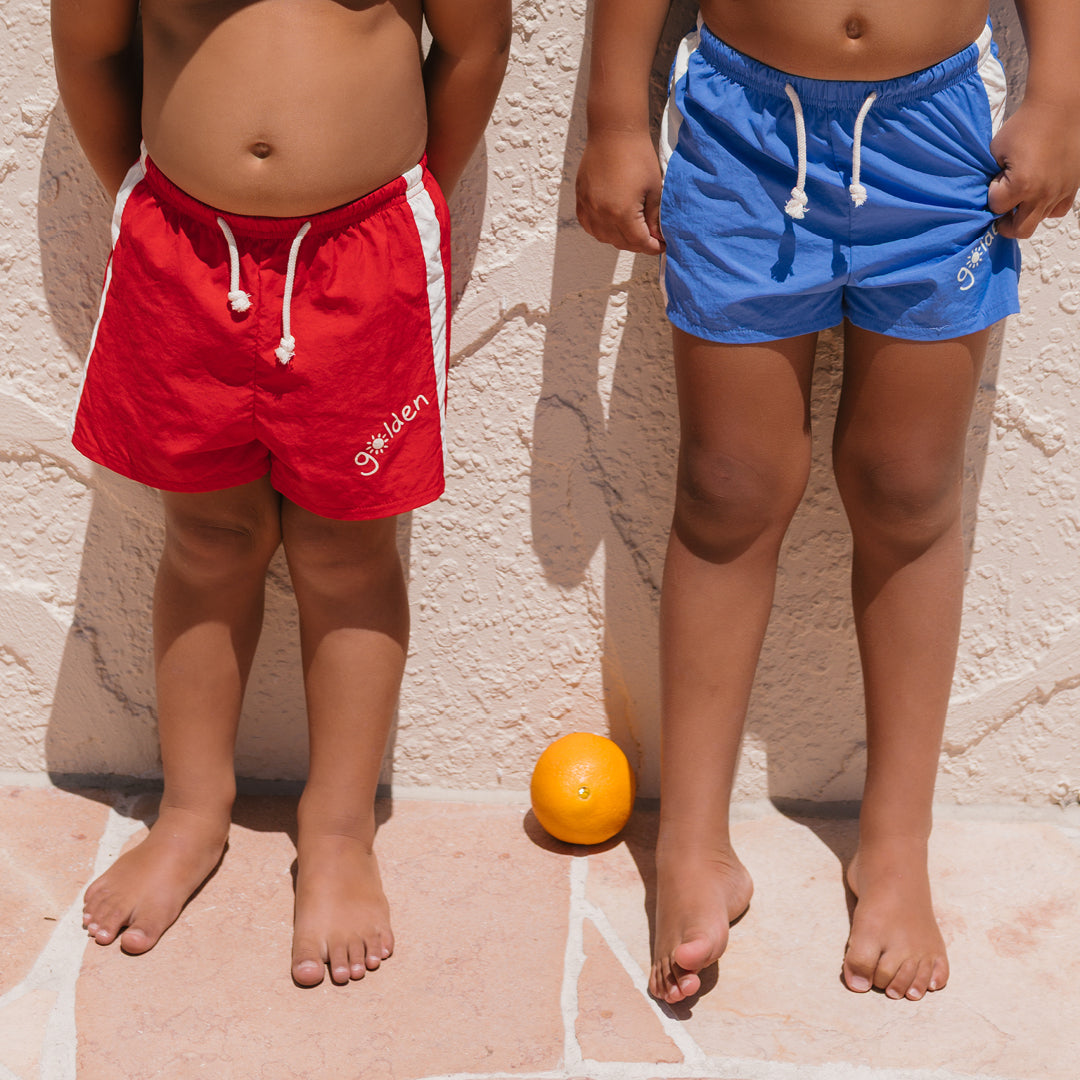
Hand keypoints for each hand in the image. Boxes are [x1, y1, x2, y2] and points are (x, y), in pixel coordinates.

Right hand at [576, 128, 664, 253]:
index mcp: (622, 213)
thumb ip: (654, 218)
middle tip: (651, 238)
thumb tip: (657, 237)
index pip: (639, 242)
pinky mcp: (581, 200)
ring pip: (604, 238)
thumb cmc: (637, 156)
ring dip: (620, 239)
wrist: (614, 132)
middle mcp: (602, 214)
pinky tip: (612, 225)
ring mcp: (589, 208)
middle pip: (622, 243)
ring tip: (633, 232)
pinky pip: (589, 226)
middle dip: (638, 245)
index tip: (661, 245)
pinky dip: (601, 230)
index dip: (653, 247)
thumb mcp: (654, 189)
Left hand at [988, 99, 1079, 238]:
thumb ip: (993, 175)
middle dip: (1005, 224)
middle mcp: (1043, 193)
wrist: (1058, 108)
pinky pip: (1057, 210)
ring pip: (1037, 221)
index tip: (996, 182)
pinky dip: (1045, 208)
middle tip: (1002, 213)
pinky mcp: (1072, 186)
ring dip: (1025, 215)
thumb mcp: (997, 150)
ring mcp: (1060, 191)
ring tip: (1020, 199)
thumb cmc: (1024, 126)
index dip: (992, 196)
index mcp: (1022, 184)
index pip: (996, 207)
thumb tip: (993, 191)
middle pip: (1018, 230)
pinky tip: (1038, 195)